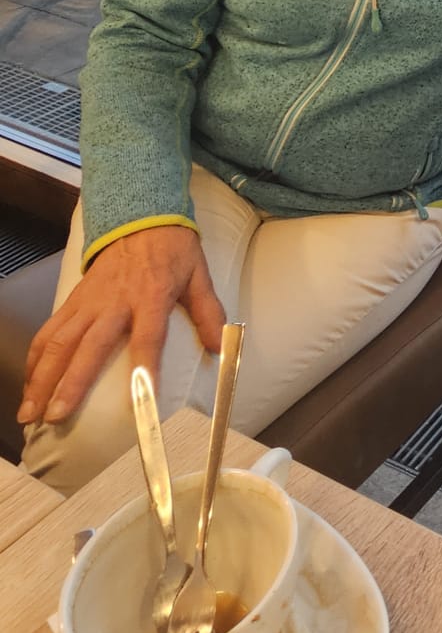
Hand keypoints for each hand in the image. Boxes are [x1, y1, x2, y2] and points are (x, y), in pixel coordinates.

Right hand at [18, 225, 223, 426]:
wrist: (141, 215)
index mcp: (151, 297)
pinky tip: (29, 381)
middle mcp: (114, 302)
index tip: (140, 399)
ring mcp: (89, 301)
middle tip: (56, 417)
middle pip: (89, 347)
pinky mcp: (73, 298)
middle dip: (71, 384)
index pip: (149, 338)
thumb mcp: (199, 276)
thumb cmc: (173, 250)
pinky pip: (49, 330)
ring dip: (42, 377)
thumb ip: (209, 312)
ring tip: (31, 411)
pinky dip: (36, 357)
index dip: (145, 368)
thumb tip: (220, 348)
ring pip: (59, 342)